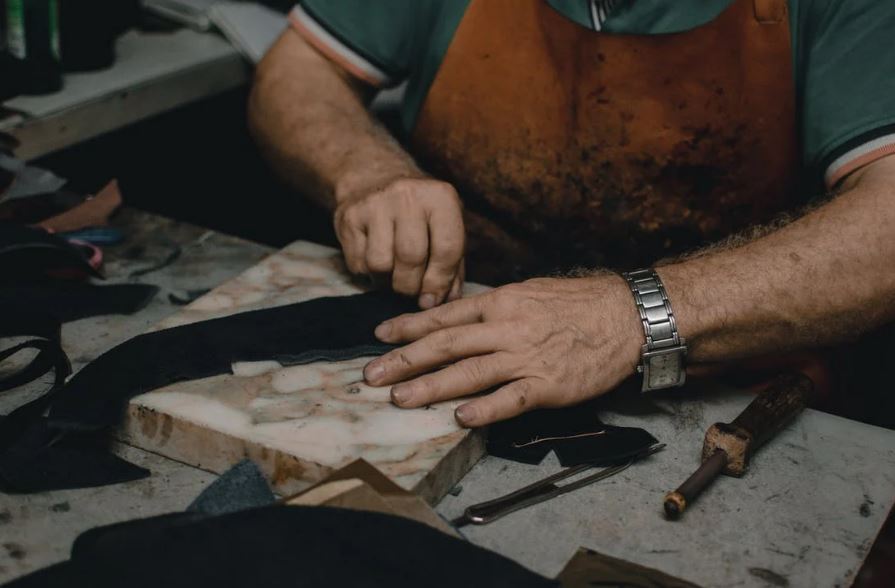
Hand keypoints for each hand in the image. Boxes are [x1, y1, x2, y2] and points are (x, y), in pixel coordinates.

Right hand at [334, 176, 464, 308]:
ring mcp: (374, 204)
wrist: (374, 178)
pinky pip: (359, 264)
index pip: (447, 248)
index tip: (433, 299)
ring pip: (381, 265)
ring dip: (388, 282)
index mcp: (440, 196)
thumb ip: (452, 266)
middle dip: (411, 286)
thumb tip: (445, 301)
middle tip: (411, 291)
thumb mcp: (445, 228)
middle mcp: (407, 195)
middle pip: (411, 258)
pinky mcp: (349, 217)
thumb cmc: (419, 214)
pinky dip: (369, 275)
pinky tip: (376, 262)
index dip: (440, 281)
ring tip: (393, 276)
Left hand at [363, 275, 644, 426]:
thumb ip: (494, 309)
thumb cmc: (578, 304)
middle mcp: (507, 328)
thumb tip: (459, 319)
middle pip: (446, 345)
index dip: (409, 327)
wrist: (627, 315)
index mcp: (501, 303)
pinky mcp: (548, 384)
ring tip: (400, 398)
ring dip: (431, 386)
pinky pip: (511, 399)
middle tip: (372, 375)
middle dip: (405, 360)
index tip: (380, 336)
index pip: (445, 316)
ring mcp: (526, 357)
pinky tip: (460, 418)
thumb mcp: (530, 293)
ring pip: (470, 372)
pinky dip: (485, 409)